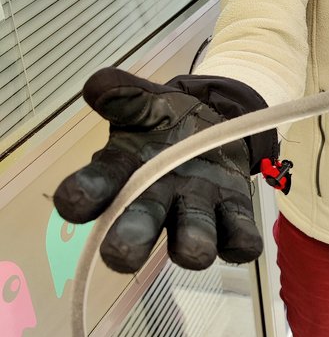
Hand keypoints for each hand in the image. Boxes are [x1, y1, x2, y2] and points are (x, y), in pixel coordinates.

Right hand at [53, 68, 262, 273]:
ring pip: (189, 242)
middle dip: (131, 241)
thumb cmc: (166, 121)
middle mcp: (154, 203)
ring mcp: (194, 213)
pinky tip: (246, 244)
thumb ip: (125, 94)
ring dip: (191, 245)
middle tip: (122, 252)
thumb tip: (99, 84)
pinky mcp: (232, 215)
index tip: (74, 201)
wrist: (213, 124)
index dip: (82, 197)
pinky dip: (241, 242)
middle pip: (137, 231)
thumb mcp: (147, 101)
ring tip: (194, 249)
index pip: (95, 188)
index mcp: (123, 173)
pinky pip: (237, 239)